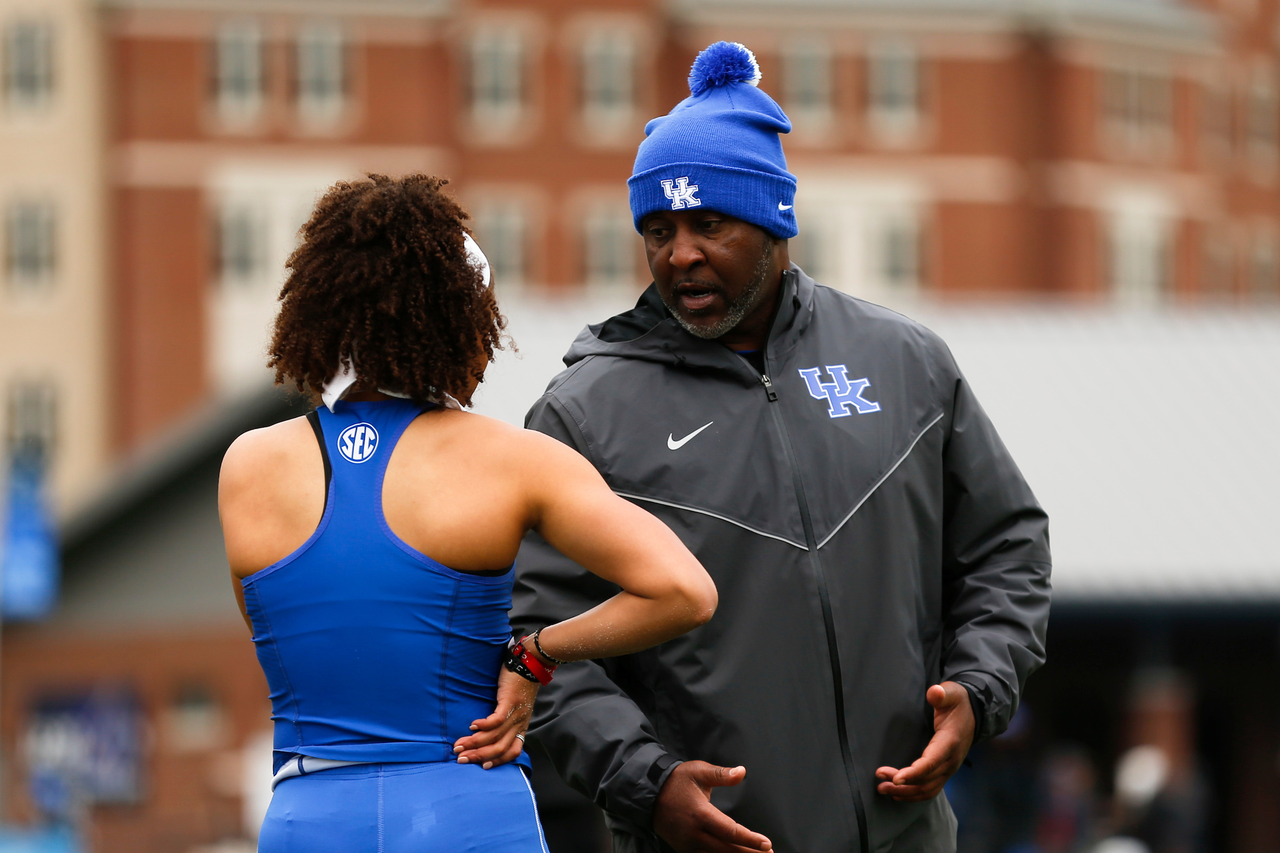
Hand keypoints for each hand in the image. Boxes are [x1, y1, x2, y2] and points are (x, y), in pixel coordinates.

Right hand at [452, 667, 538, 769]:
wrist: (532, 664)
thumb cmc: (521, 684)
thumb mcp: (517, 707)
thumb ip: (507, 719)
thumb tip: (488, 730)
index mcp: (521, 727)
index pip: (512, 752)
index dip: (497, 761)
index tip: (482, 766)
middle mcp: (519, 723)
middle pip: (499, 748)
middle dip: (479, 755)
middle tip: (461, 758)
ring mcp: (515, 713)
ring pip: (494, 736)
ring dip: (475, 743)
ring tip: (459, 745)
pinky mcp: (509, 702)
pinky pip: (496, 720)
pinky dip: (483, 725)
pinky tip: (472, 726)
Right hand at [653, 761, 772, 852]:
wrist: (648, 793)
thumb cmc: (676, 780)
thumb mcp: (699, 771)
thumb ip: (721, 774)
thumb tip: (742, 771)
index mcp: (701, 814)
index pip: (731, 832)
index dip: (750, 839)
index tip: (766, 844)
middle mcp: (694, 834)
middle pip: (727, 850)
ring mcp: (688, 844)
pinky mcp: (683, 849)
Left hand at [875, 681, 974, 801]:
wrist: (974, 714)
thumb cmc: (957, 703)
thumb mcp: (951, 693)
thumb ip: (942, 694)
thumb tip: (934, 693)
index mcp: (950, 742)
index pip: (932, 762)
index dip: (914, 772)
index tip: (896, 778)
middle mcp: (951, 761)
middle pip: (925, 780)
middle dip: (902, 783)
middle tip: (879, 778)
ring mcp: (949, 769)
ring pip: (927, 789)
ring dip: (905, 792)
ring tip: (883, 788)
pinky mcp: (945, 772)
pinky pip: (930, 789)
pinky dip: (914, 795)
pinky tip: (898, 794)